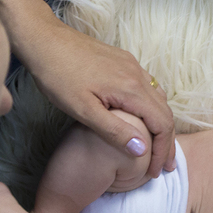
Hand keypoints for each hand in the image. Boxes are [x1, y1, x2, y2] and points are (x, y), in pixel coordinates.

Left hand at [22, 19, 176, 174]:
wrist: (44, 40)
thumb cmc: (58, 76)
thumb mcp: (83, 110)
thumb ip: (114, 130)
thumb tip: (142, 150)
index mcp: (131, 89)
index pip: (162, 124)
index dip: (162, 150)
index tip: (156, 172)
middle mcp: (138, 74)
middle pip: (165, 112)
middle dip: (168, 141)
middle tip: (165, 166)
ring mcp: (131, 65)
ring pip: (158, 98)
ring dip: (162, 124)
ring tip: (158, 147)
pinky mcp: (122, 60)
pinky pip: (147, 87)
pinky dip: (152, 108)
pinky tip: (143, 118)